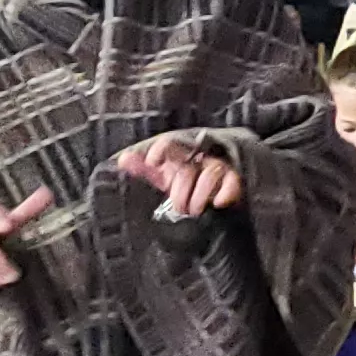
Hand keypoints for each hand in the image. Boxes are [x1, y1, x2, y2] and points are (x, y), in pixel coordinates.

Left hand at [111, 134, 246, 216]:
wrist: (211, 199)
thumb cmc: (183, 184)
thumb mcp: (162, 177)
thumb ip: (143, 169)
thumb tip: (122, 160)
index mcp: (180, 155)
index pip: (170, 144)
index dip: (161, 151)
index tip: (153, 163)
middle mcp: (199, 158)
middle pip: (188, 169)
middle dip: (180, 192)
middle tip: (179, 208)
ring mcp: (217, 168)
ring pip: (210, 174)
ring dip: (199, 197)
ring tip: (193, 211)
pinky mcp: (233, 181)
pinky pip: (232, 182)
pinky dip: (225, 193)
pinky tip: (218, 203)